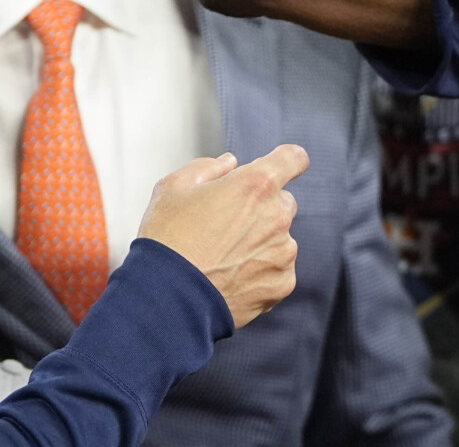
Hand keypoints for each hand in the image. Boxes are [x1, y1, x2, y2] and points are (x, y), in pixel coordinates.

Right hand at [136, 144, 308, 328]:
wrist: (165, 301)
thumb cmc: (166, 242)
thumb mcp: (173, 188)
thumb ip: (208, 167)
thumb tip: (230, 163)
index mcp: (256, 185)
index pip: (293, 158)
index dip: (285, 160)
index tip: (279, 167)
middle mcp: (277, 216)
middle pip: (282, 201)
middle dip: (260, 208)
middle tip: (225, 225)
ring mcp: (283, 252)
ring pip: (280, 238)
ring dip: (260, 243)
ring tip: (222, 258)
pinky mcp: (282, 283)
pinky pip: (277, 270)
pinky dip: (260, 273)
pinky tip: (230, 278)